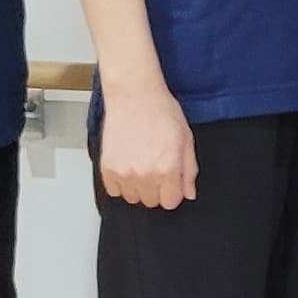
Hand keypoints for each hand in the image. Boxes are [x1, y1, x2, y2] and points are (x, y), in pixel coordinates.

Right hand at [96, 83, 198, 211]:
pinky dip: (121, 183)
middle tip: (156, 166)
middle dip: (157, 189)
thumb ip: (189, 170)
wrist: (134, 95)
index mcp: (167, 168)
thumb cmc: (161, 112)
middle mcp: (145, 174)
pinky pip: (114, 191)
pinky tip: (128, 164)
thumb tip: (188, 194)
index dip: (173, 191)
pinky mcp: (107, 168)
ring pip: (133, 198)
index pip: (170, 202)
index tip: (171, 180)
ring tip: (141, 164)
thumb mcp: (186, 139)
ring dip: (138, 187)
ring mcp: (124, 172)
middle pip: (152, 202)